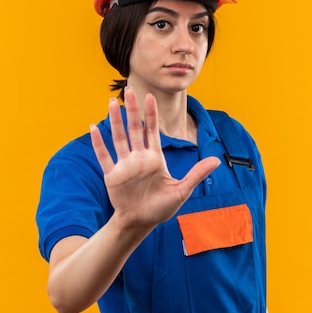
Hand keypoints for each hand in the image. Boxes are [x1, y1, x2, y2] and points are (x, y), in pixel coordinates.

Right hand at [90, 88, 219, 229]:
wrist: (141, 223)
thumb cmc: (161, 208)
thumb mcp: (182, 190)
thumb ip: (197, 174)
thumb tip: (217, 161)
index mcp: (155, 158)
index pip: (152, 131)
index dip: (151, 114)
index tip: (150, 96)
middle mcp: (138, 158)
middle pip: (134, 128)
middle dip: (133, 110)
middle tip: (129, 90)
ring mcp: (124, 165)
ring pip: (119, 138)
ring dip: (115, 121)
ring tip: (112, 103)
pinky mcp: (112, 175)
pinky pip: (104, 156)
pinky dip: (99, 143)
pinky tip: (94, 128)